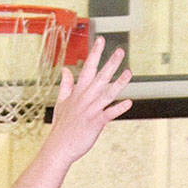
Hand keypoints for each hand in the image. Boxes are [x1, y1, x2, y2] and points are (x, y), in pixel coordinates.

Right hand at [47, 37, 131, 162]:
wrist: (58, 147)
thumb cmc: (62, 126)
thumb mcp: (61, 102)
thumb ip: (65, 85)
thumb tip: (65, 69)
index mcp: (78, 93)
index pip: (88, 68)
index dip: (95, 54)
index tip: (101, 40)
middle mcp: (85, 99)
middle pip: (99, 78)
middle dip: (110, 64)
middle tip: (120, 51)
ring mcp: (90, 111)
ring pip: (107, 94)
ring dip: (119, 83)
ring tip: (129, 72)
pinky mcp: (95, 124)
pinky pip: (108, 114)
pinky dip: (118, 108)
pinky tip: (129, 102)